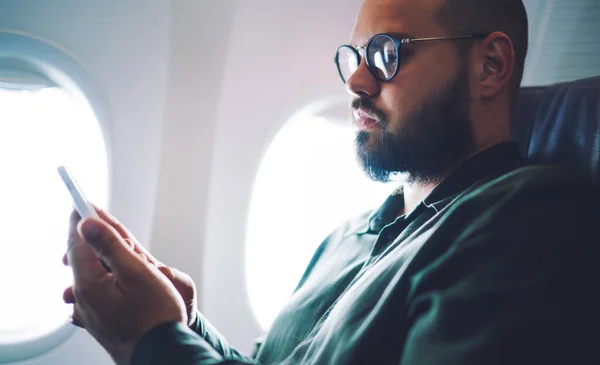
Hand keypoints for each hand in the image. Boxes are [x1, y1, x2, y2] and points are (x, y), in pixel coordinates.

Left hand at [64, 211, 186, 364]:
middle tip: (99, 218)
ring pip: (89, 273)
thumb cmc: (156, 317)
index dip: (81, 218)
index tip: (82, 201)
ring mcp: (90, 312)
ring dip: (99, 256)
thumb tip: (87, 224)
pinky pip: (95, 290)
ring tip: (117, 247)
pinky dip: (103, 275)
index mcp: (89, 283)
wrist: (163, 354)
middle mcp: (84, 298)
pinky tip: (116, 275)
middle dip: (91, 236)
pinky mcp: (100, 320)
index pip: (78, 241)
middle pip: (81, 257)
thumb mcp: (137, 273)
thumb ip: (110, 246)